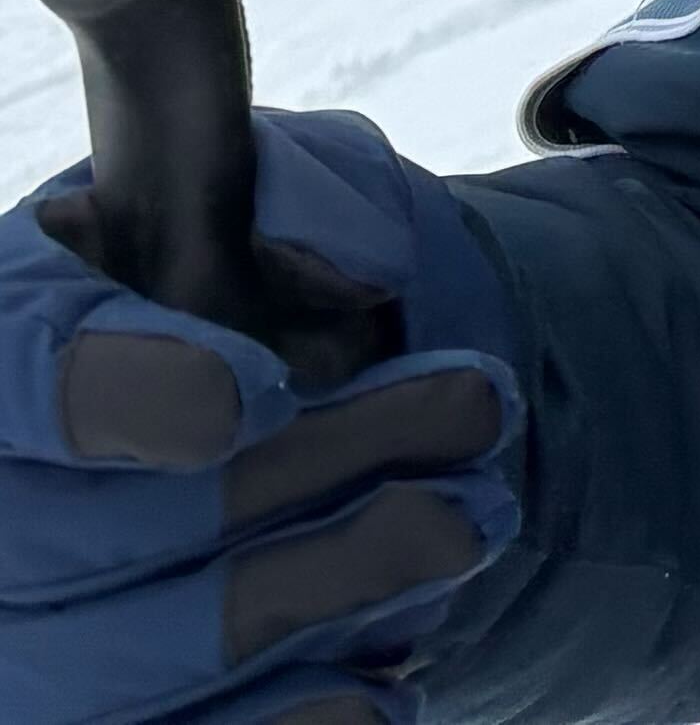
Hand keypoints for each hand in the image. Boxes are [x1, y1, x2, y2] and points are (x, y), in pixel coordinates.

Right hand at [0, 111, 524, 722]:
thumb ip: (297, 202)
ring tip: (475, 518)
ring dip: (340, 582)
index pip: (28, 384)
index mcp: (3, 351)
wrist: (251, 412)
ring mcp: (28, 648)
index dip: (128, 395)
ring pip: (155, 654)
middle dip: (316, 467)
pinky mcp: (98, 724)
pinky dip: (292, 722)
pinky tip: (385, 689)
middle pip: (112, 527)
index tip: (252, 393)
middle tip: (479, 410)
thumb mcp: (269, 200)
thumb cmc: (245, 287)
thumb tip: (339, 258)